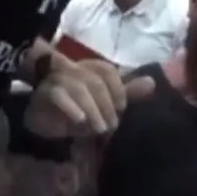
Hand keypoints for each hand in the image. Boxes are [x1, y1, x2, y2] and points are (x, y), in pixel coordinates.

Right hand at [26, 59, 154, 137]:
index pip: (107, 70)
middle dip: (106, 105)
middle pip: (94, 81)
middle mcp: (73, 69)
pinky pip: (59, 96)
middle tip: (111, 126)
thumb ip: (127, 92)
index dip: (117, 88)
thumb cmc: (78, 109)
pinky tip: (80, 121)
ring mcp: (57, 79)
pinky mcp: (44, 93)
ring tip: (99, 128)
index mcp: (89, 67)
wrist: (44, 119)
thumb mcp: (105, 103)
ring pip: (79, 88)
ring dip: (93, 110)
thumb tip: (152, 82)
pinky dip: (72, 108)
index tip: (122, 108)